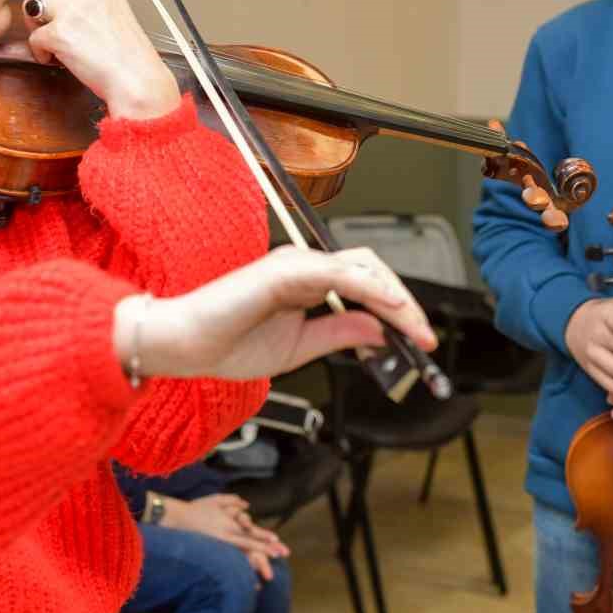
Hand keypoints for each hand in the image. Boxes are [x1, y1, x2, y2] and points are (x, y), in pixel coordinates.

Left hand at [24, 0, 180, 119]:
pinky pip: (33, 38)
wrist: (137, 79)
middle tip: (50, 30)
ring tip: (51, 44)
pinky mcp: (58, 33)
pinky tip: (58, 61)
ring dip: (36, 26)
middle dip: (40, 8)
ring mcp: (70, 10)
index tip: (65, 22)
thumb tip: (64, 12)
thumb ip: (90, 8)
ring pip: (30, 7)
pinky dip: (41, 53)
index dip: (59, 4)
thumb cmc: (131, 58)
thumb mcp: (116, 16)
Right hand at [117, 246, 436, 381]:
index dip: (398, 307)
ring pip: (361, 267)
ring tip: (415, 327)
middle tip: (425, 336)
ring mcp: (295, 264)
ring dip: (395, 297)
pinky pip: (338, 273)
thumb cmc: (229, 345)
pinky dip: (368, 287)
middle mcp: (305, 266)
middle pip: (372, 269)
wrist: (186, 347)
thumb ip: (340, 334)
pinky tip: (389, 307)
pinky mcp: (285, 270)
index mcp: (307, 281)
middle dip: (405, 301)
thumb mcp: (301, 348)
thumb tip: (380, 331)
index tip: (421, 339)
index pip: (366, 283)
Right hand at [164, 493, 288, 580]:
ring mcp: (221, 544)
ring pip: (243, 553)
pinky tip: (249, 573)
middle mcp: (228, 535)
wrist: (177, 519)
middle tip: (282, 554)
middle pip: (251, 543)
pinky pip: (230, 560)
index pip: (251, 531)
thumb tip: (247, 504)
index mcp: (230, 523)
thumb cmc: (196, 508)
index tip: (277, 540)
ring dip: (258, 559)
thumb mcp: (215, 500)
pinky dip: (241, 566)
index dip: (264, 536)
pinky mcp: (214, 550)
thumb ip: (232, 501)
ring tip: (269, 569)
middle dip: (267, 549)